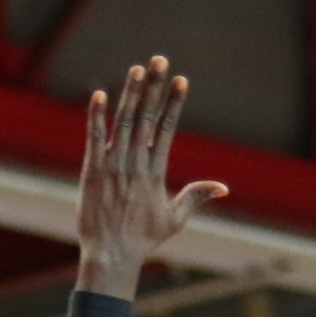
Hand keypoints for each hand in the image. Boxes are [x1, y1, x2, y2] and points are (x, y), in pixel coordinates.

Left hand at [75, 55, 225, 297]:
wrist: (111, 256)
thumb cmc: (142, 240)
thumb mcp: (175, 218)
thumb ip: (195, 196)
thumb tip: (223, 188)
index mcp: (155, 172)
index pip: (167, 129)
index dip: (173, 103)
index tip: (181, 80)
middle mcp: (135, 164)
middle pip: (147, 118)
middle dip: (154, 87)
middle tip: (160, 60)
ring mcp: (113, 166)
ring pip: (123, 122)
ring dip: (130, 94)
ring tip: (137, 69)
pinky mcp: (91, 171)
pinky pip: (94, 138)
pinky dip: (96, 116)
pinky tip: (99, 94)